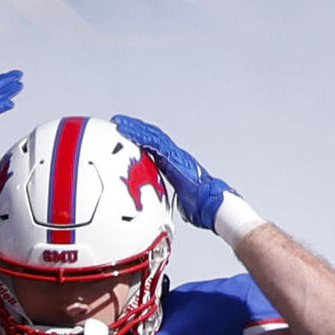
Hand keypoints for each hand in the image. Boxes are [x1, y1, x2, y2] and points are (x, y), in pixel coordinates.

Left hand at [113, 115, 247, 238]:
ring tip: (119, 122)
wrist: (215, 207)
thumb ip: (169, 202)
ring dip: (135, 128)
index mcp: (176, 166)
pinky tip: (128, 132)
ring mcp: (176, 156)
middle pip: (153, 138)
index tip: (126, 135)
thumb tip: (161, 212)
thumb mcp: (180, 204)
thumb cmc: (203, 209)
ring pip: (153, 136)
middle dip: (135, 129)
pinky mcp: (176, 159)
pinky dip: (141, 137)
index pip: (155, 149)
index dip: (141, 140)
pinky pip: (155, 144)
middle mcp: (176, 158)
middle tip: (119, 123)